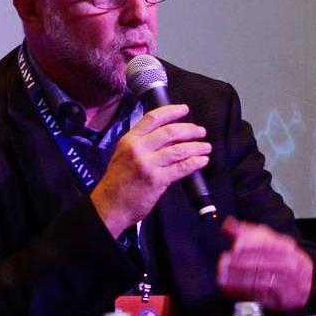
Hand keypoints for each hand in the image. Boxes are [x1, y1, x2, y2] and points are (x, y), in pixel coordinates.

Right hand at [91, 104, 211, 237]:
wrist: (109, 206)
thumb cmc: (118, 182)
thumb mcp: (124, 155)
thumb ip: (143, 145)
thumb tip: (171, 139)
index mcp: (129, 139)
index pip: (153, 117)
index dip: (172, 111)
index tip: (184, 109)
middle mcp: (138, 148)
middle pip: (170, 131)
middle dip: (190, 130)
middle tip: (201, 132)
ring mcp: (147, 164)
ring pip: (179, 149)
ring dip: (197, 147)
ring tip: (206, 147)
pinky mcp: (157, 180)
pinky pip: (182, 167)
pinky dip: (195, 163)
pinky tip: (202, 161)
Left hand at [216, 216, 313, 311]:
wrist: (308, 279)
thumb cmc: (281, 257)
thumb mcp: (268, 240)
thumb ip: (246, 232)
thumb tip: (227, 224)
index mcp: (284, 247)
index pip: (264, 246)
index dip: (247, 248)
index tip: (231, 250)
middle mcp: (288, 264)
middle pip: (261, 263)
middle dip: (239, 265)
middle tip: (223, 265)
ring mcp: (288, 283)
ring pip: (260, 281)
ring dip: (239, 281)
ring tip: (223, 279)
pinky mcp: (283, 300)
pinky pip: (262, 297)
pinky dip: (245, 294)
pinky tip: (231, 292)